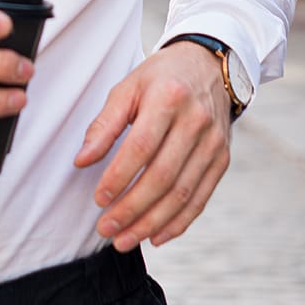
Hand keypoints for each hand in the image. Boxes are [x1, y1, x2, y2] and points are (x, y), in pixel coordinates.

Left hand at [74, 41, 231, 251]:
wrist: (208, 65)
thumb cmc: (161, 78)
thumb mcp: (128, 87)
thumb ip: (104, 124)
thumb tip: (82, 160)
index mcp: (168, 98)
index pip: (141, 147)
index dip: (118, 177)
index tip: (98, 199)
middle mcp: (195, 121)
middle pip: (162, 176)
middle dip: (131, 209)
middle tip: (106, 228)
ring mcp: (212, 142)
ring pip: (181, 194)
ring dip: (151, 223)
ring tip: (124, 239)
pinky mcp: (222, 159)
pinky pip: (200, 198)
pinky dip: (178, 223)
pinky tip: (156, 236)